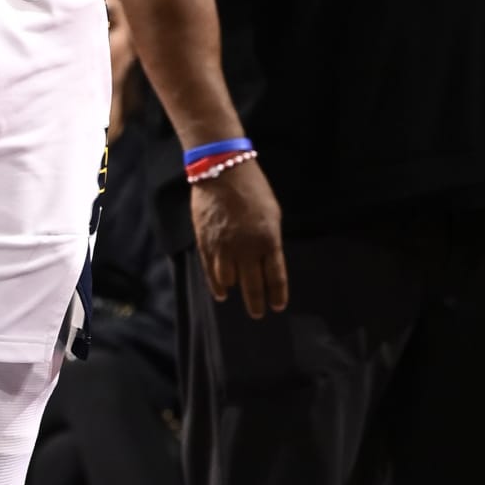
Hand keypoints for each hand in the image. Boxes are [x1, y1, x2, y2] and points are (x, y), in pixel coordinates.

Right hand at [190, 160, 287, 317]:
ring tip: (237, 298)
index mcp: (269, 240)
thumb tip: (266, 261)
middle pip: (253, 285)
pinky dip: (216, 285)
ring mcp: (224, 247)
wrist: (222, 171)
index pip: (275, 277)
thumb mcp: (273, 214)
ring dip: (236, 291)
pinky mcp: (206, 243)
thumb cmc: (253, 189)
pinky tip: (221, 293)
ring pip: (230, 281)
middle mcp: (247, 248)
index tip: (278, 306)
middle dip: (257, 302)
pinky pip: (211, 271)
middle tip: (259, 314)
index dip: (277, 295)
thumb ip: (270, 240)